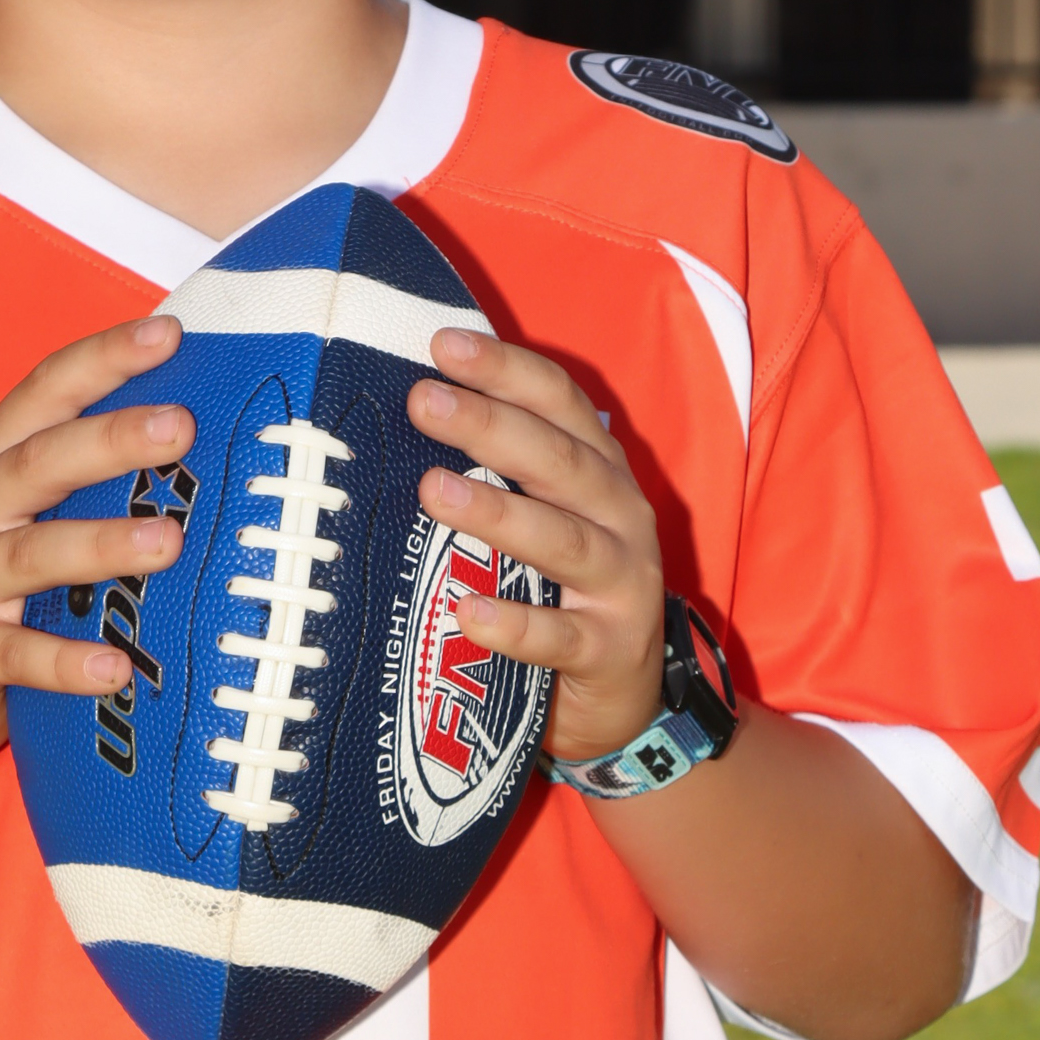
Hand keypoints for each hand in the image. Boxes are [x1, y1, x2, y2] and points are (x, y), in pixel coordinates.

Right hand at [0, 313, 192, 778]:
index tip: (166, 333)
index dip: (102, 358)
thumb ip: (81, 474)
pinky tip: (114, 666)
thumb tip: (193, 427)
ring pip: (30, 554)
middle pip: (39, 462)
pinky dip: (64, 661)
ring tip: (166, 542)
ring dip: (99, 545)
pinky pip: (17, 655)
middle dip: (110, 439)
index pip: (43, 393)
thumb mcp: (19, 514)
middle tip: (180, 427)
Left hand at [408, 330, 663, 764]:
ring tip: (432, 490)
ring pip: (562, 540)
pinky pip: (561, 636)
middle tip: (422, 400)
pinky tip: (468, 612)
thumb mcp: (548, 515)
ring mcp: (622, 585)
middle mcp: (620, 516)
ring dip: (497, 512)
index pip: (559, 403)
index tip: (443, 345)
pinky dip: (516, 625)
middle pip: (557, 460)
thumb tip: (412, 409)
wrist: (627, 694)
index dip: (506, 370)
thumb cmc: (563, 587)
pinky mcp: (610, 651)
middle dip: (489, 425)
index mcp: (600, 471)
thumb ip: (500, 470)